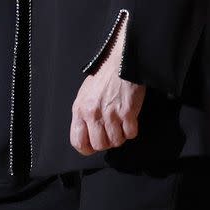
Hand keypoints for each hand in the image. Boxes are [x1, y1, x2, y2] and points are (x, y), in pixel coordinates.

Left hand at [70, 15, 145, 154]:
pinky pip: (130, 134)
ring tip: (121, 120)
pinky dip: (132, 129)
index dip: (87, 148)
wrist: (121, 61)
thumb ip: (84, 116)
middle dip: (107, 141)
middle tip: (111, 129)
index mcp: (80, 109)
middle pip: (99, 145)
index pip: (78, 142)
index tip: (94, 145)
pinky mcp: (127, 112)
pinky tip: (130, 117)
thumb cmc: (104, 78)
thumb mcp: (86, 95)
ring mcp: (110, 113)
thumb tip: (88, 136)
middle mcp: (93, 113)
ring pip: (116, 142)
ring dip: (121, 134)